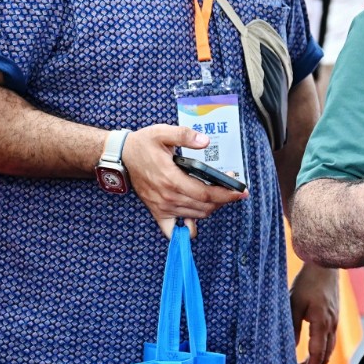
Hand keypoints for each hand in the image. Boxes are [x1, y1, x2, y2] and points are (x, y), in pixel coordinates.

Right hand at [125, 123, 246, 236]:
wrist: (122, 156)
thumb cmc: (143, 144)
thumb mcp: (163, 132)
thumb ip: (185, 135)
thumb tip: (204, 141)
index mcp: (172, 179)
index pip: (207, 194)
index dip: (227, 194)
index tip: (242, 192)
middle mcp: (168, 197)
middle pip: (205, 207)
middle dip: (223, 199)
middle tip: (232, 189)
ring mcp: (162, 207)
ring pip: (195, 217)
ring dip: (210, 209)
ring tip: (217, 196)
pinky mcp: (157, 212)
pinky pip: (173, 230)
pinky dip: (187, 228)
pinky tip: (195, 219)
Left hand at [292, 263, 340, 363]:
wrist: (325, 265)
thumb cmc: (307, 282)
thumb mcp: (293, 304)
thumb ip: (291, 327)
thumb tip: (289, 350)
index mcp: (321, 323)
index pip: (317, 356)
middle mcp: (331, 325)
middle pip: (324, 357)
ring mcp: (334, 322)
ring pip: (328, 350)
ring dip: (317, 363)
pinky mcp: (333, 317)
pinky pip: (329, 341)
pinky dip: (321, 351)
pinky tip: (311, 353)